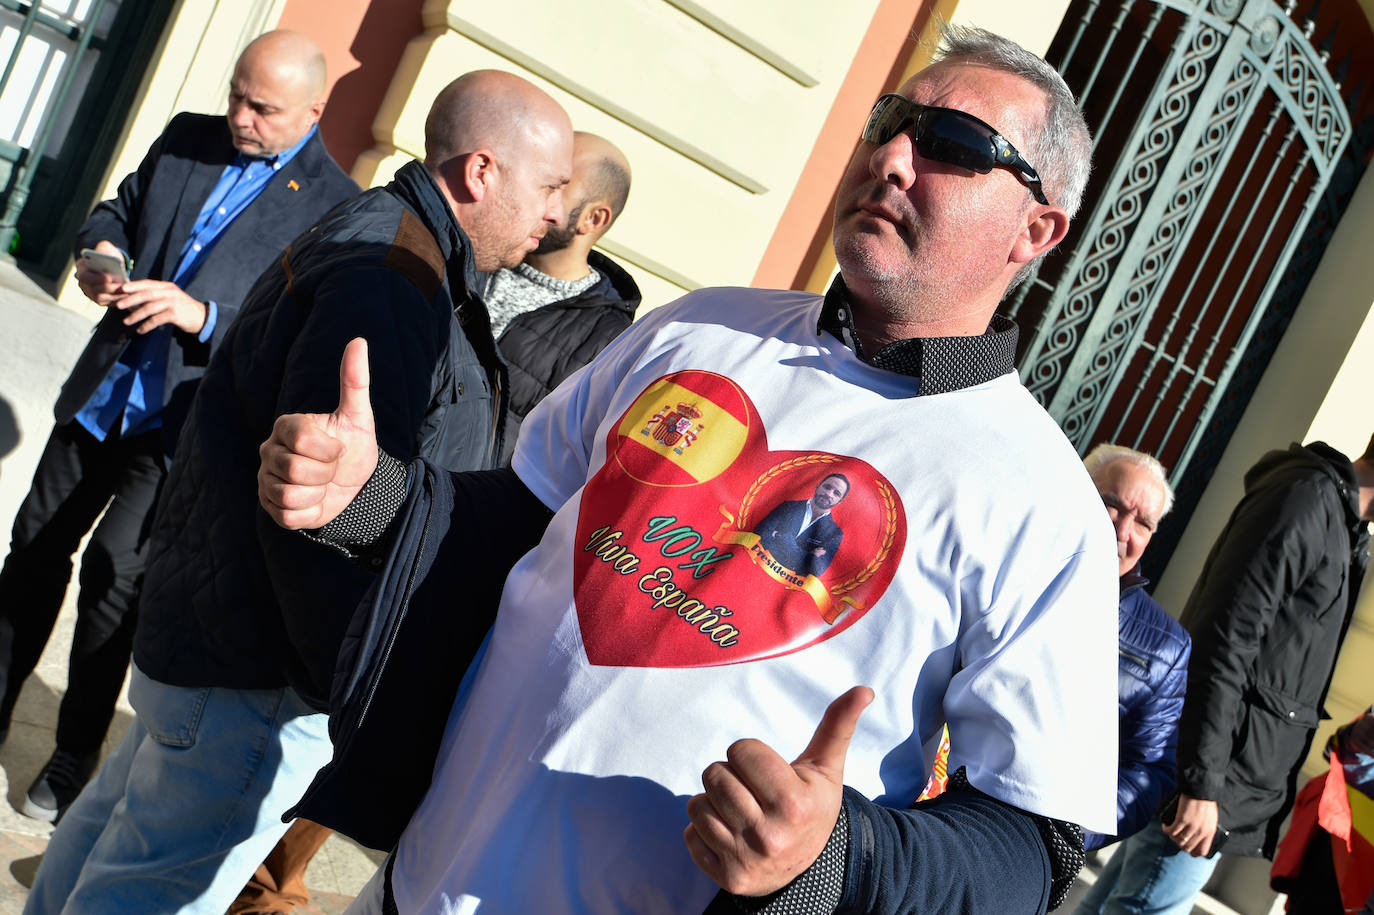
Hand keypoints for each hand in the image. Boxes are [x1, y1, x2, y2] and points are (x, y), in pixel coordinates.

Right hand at [75, 240, 125, 305]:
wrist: (111, 264)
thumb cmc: (107, 254)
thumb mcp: (105, 248)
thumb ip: (103, 250)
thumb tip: (106, 257)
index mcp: (82, 269)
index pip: (83, 277)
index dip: (95, 279)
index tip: (108, 278)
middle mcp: (84, 284)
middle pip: (95, 290)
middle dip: (110, 288)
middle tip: (122, 286)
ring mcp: (91, 294)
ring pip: (102, 299)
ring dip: (116, 295)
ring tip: (128, 290)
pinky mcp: (102, 301)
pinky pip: (110, 303)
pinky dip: (119, 299)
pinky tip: (130, 294)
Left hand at [113, 279, 207, 333]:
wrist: (201, 317)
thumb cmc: (182, 308)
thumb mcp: (170, 297)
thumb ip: (155, 296)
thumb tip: (133, 299)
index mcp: (167, 286)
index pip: (148, 283)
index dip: (134, 286)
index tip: (121, 289)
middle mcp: (170, 292)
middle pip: (147, 294)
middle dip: (131, 300)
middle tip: (118, 305)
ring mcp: (173, 303)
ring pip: (150, 307)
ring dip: (136, 315)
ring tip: (126, 322)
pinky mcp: (175, 314)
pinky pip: (157, 319)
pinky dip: (147, 325)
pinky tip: (140, 330)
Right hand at [258, 338, 378, 529]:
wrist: (355, 485)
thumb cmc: (353, 446)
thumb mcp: (358, 416)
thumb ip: (355, 381)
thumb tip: (359, 341)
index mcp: (287, 426)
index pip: (301, 439)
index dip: (328, 450)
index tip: (339, 449)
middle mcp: (269, 451)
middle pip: (293, 469)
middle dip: (325, 473)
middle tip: (332, 469)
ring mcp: (266, 480)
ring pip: (289, 494)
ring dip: (318, 493)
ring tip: (323, 484)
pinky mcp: (270, 507)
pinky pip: (288, 515)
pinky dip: (311, 512)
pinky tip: (316, 500)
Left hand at [684, 685, 873, 895]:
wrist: (810, 869)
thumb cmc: (812, 806)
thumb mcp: (826, 769)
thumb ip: (838, 726)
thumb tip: (863, 690)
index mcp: (793, 804)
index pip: (740, 750)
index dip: (749, 754)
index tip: (765, 770)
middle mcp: (769, 835)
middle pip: (714, 775)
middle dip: (729, 775)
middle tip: (751, 790)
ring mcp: (745, 859)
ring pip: (697, 804)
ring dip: (714, 801)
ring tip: (740, 809)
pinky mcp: (726, 878)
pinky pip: (690, 835)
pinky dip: (703, 830)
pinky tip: (729, 833)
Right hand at [1163, 793, 1218, 856]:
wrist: (1200, 788)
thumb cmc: (1205, 801)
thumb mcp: (1210, 818)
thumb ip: (1205, 829)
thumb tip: (1195, 836)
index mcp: (1210, 832)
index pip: (1202, 851)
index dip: (1193, 852)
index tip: (1187, 847)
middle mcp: (1201, 832)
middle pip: (1187, 847)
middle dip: (1179, 844)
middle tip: (1176, 837)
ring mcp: (1192, 826)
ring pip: (1178, 841)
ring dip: (1172, 837)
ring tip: (1170, 830)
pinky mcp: (1182, 819)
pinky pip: (1171, 831)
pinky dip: (1166, 830)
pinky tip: (1165, 826)